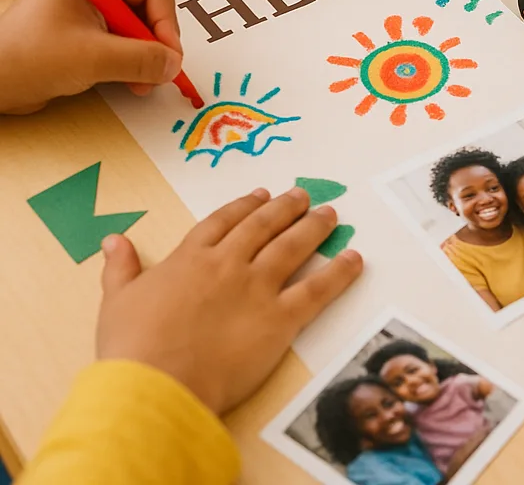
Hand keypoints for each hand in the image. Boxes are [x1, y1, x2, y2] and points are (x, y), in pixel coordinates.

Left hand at [0, 0, 182, 114]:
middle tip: (160, 70)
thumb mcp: (92, 59)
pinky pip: (127, 39)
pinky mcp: (89, 28)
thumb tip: (174, 65)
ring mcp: (92, 5)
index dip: (166, 21)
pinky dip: (134, 60)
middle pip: (150, 4)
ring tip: (143, 82)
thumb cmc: (27, 59)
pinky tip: (132, 81)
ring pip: (141, 25)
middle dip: (157, 40)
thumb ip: (140, 60)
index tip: (169, 55)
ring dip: (147, 54)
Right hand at [96, 187, 362, 414]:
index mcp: (190, 258)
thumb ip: (120, 268)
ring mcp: (257, 287)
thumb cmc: (132, 347)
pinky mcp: (280, 318)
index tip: (260, 195)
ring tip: (330, 214)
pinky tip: (354, 259)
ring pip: (293, 247)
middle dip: (286, 208)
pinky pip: (318, 289)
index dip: (245, 206)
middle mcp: (229, 263)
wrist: (157, 384)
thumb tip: (113, 240)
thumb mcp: (116, 301)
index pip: (223, 222)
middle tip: (304, 196)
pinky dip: (339, 272)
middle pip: (264, 226)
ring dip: (315, 227)